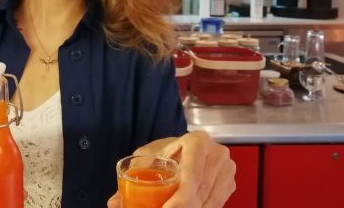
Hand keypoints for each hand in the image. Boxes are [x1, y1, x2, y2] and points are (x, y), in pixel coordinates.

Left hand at [107, 131, 235, 207]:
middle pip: (200, 195)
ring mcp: (226, 171)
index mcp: (197, 142)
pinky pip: (214, 206)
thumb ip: (132, 177)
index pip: (192, 178)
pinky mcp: (229, 185)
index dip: (179, 201)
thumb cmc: (165, 152)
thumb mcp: (146, 158)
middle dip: (181, 207)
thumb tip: (114, 203)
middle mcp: (217, 154)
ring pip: (208, 204)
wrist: (185, 148)